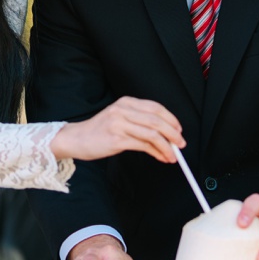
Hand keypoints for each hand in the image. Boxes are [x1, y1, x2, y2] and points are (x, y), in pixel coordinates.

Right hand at [51, 96, 183, 163]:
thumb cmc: (99, 131)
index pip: (155, 107)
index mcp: (125, 102)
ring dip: (167, 146)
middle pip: (156, 119)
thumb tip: (164, 134)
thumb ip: (138, 121)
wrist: (77, 138)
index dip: (170, 119)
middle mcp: (123, 110)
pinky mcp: (117, 139)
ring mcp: (119, 124)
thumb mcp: (119, 118)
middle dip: (173, 133)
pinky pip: (143, 145)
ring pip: (152, 133)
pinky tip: (161, 157)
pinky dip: (157, 152)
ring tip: (173, 155)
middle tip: (181, 143)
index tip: (179, 130)